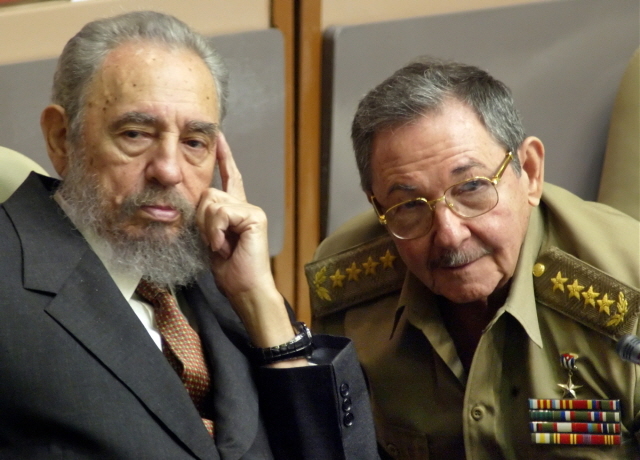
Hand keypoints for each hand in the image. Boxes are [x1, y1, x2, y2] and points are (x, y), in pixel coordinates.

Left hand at [196, 133, 299, 355]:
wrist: (245, 288)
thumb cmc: (229, 271)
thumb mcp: (210, 240)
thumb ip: (205, 219)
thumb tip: (195, 203)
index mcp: (235, 211)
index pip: (229, 177)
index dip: (223, 158)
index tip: (219, 137)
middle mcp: (245, 206)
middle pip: (208, 193)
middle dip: (201, 220)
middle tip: (213, 243)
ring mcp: (251, 210)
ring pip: (211, 203)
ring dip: (208, 229)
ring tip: (221, 246)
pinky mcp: (254, 216)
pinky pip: (221, 213)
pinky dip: (216, 231)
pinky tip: (224, 245)